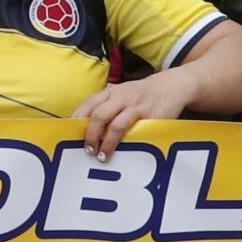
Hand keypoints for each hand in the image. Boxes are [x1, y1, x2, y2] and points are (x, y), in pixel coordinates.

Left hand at [75, 65, 199, 154]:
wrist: (172, 86)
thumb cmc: (140, 95)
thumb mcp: (121, 95)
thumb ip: (105, 107)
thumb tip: (84, 130)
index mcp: (110, 93)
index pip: (88, 106)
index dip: (76, 122)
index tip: (69, 137)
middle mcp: (121, 98)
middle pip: (99, 116)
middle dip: (91, 136)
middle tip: (88, 150)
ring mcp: (137, 107)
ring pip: (117, 125)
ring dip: (107, 143)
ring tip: (103, 156)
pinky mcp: (152, 117)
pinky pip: (138, 132)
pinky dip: (129, 144)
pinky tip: (126, 152)